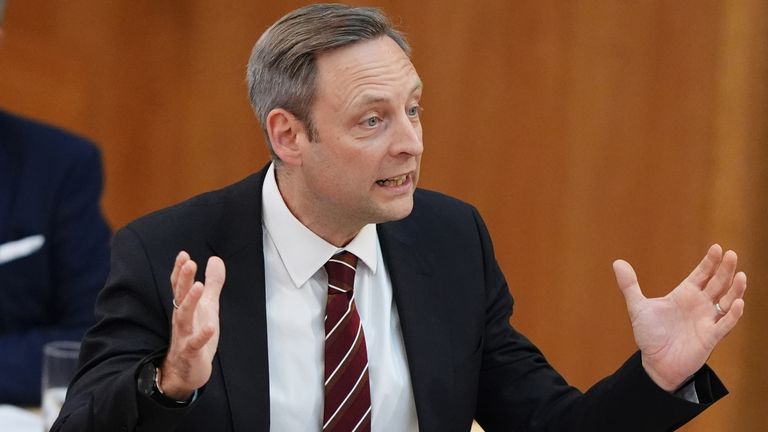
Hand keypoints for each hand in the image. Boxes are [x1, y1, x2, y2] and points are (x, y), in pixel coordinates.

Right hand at [159, 251, 225, 399]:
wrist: (187, 372)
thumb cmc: (196, 336)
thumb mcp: (208, 307)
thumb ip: (213, 284)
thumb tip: (215, 259)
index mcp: (186, 308)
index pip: (179, 287)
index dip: (180, 271)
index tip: (184, 254)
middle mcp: (182, 320)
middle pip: (180, 297)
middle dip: (183, 279)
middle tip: (189, 262)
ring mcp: (184, 336)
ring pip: (183, 317)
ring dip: (190, 302)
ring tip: (198, 286)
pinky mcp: (190, 353)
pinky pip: (194, 344)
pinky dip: (201, 335)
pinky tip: (210, 326)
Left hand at [612, 244, 745, 390]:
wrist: (655, 363)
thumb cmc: (650, 335)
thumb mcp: (637, 307)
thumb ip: (629, 285)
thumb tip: (617, 262)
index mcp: (684, 295)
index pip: (702, 274)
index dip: (710, 262)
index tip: (718, 248)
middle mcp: (699, 305)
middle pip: (717, 283)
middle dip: (725, 269)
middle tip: (732, 254)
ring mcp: (707, 320)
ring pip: (727, 301)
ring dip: (735, 289)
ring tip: (740, 275)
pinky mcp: (710, 337)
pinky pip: (725, 324)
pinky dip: (732, 314)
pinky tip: (738, 303)